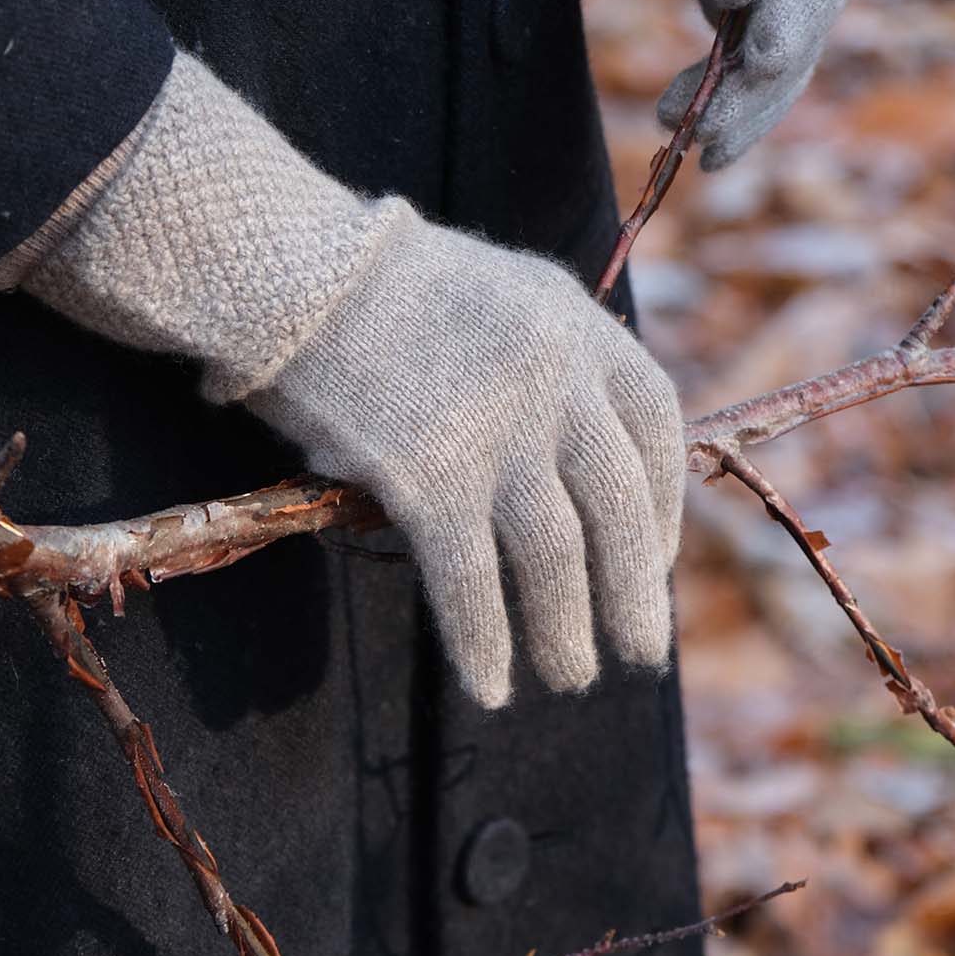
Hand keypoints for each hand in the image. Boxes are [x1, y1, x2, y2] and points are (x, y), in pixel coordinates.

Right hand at [0, 51, 684, 709]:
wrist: (291, 270)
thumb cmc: (378, 284)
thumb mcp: (498, 297)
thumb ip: (547, 367)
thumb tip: (569, 469)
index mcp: (579, 325)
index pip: (655, 426)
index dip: (664, 503)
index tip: (655, 558)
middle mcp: (557, 379)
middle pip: (618, 506)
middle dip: (634, 590)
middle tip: (641, 649)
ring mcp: (498, 431)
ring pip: (556, 555)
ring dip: (567, 629)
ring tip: (572, 676)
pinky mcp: (430, 476)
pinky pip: (470, 581)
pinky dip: (484, 642)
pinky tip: (491, 685)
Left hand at [533, 0, 867, 167]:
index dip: (799, 7)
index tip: (764, 60)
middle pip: (809, 10)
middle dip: (763, 78)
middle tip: (710, 133)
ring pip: (785, 47)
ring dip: (745, 104)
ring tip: (694, 149)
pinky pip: (752, 55)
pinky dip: (727, 97)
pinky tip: (692, 135)